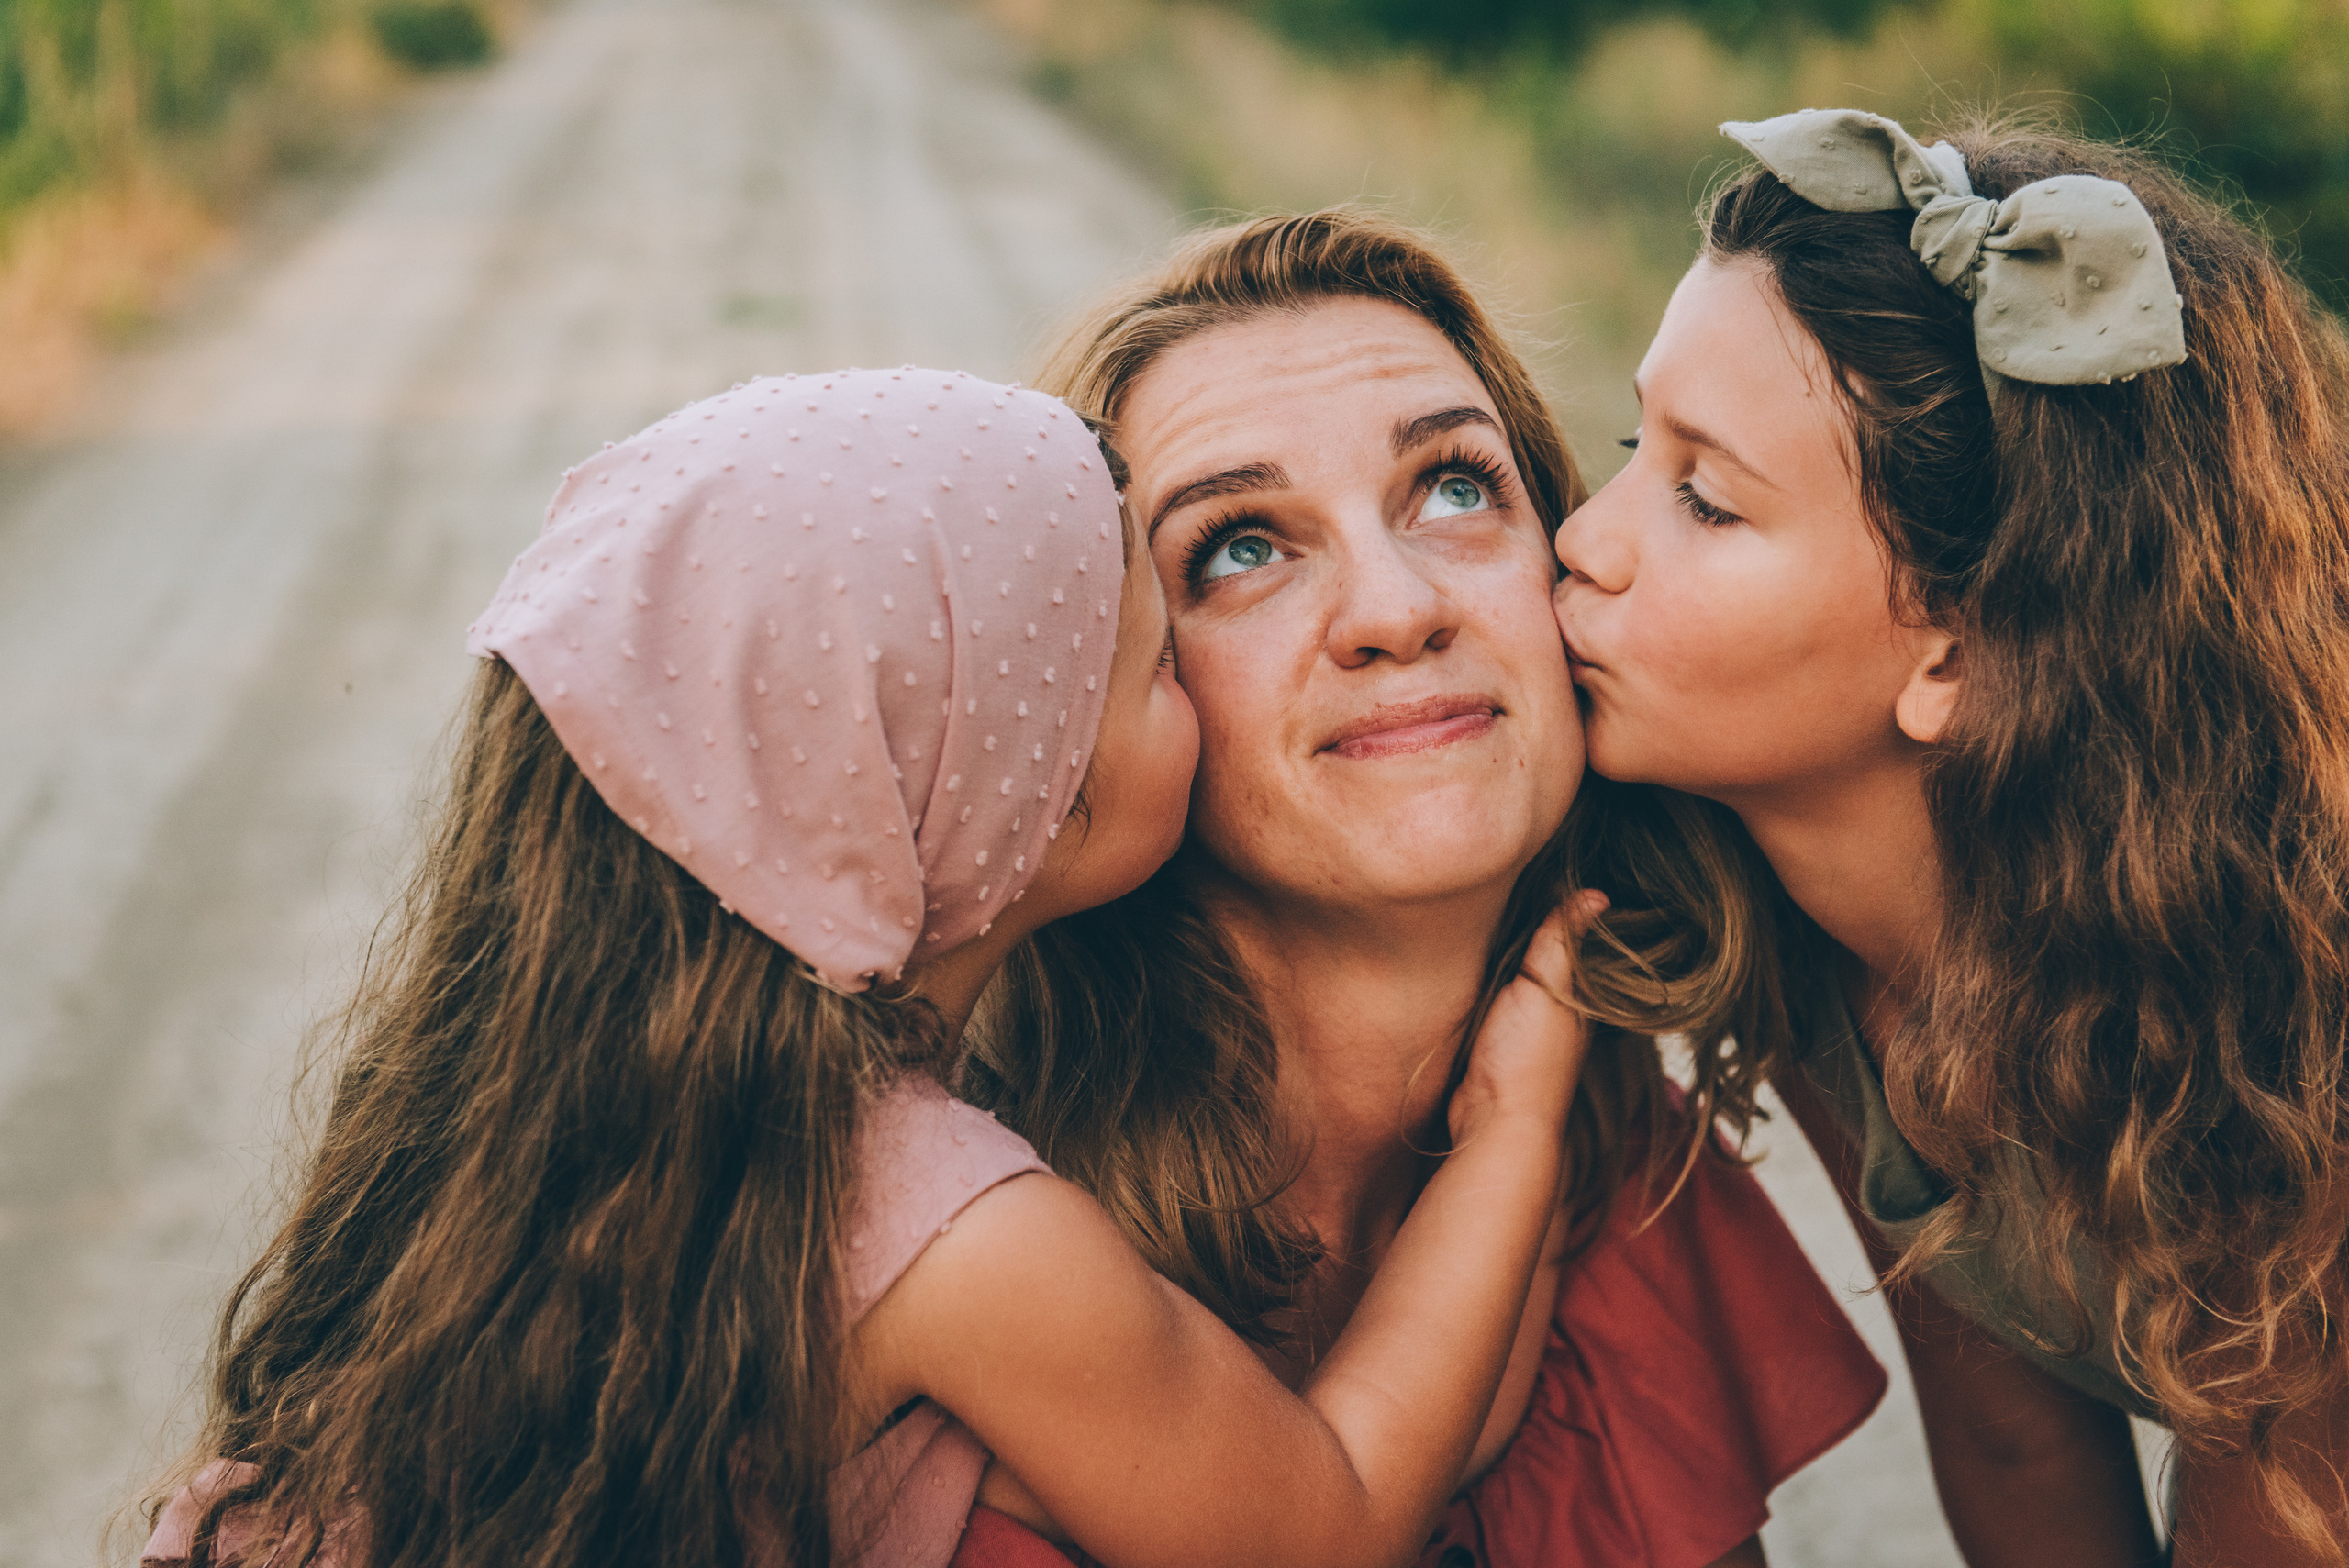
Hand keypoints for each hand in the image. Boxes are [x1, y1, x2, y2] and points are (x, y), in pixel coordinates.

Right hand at [1448, 891, 1607, 1146]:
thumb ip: (1562, 942)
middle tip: (1510, 878)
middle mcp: (1558, 1009)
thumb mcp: (1546, 986)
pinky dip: (1489, 975)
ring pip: (1519, 975)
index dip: (1565, 907)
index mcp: (1579, 995)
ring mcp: (1527, 1025)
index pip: (1577, 940)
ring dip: (1507, 950)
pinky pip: (1495, 995)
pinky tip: (1471, 956)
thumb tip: (1597, 893)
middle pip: (1549, 956)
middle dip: (1535, 924)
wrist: (1494, 1118)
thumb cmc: (1527, 1057)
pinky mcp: (1495, 1037)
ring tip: (1487, 906)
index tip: (1549, 869)